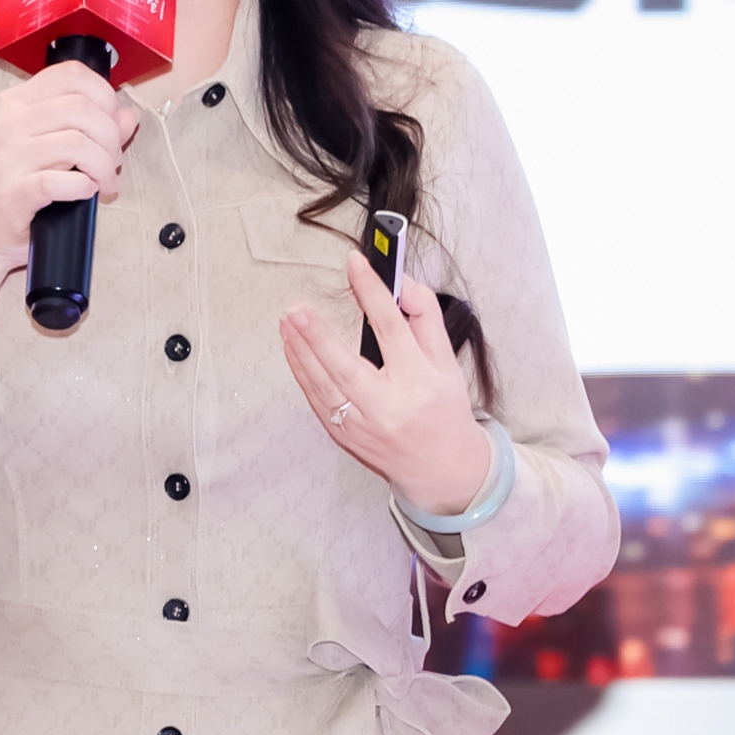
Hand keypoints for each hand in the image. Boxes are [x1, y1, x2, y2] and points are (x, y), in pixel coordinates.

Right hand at [0, 63, 139, 372]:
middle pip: (81, 107)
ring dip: (104, 164)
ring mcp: (7, 158)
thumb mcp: (46, 147)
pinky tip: (87, 191)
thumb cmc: (12, 188)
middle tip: (113, 161)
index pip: (71, 75)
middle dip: (111, 136)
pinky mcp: (12, 193)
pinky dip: (85, 186)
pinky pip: (61, 181)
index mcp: (15, 104)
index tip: (112, 122)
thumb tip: (127, 116)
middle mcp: (8, 124)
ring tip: (106, 181)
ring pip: (77, 142)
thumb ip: (86, 127)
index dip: (104, 95)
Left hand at [279, 251, 491, 517]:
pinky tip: (292, 348)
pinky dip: (302, 373)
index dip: (373, 293)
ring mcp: (363, 426)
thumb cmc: (444, 409)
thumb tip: (402, 283)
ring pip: (324, 387)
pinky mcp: (345, 437)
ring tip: (288, 321)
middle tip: (298, 310)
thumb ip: (426, 318)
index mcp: (420, 382)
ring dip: (301, 353)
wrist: (442, 469)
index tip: (356, 265)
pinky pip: (317, 401)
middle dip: (318, 338)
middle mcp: (389, 407)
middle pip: (347, 368)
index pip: (392, 329)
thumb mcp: (447, 362)